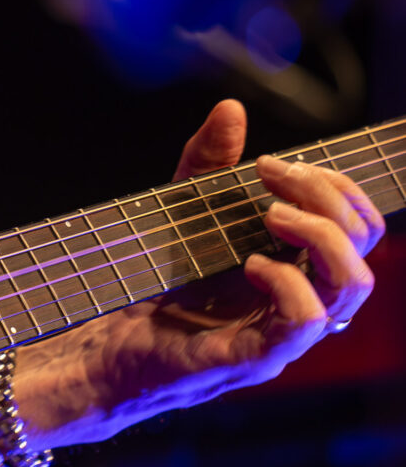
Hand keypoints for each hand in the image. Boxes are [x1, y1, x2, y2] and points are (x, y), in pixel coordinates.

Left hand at [53, 98, 383, 434]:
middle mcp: (304, 302)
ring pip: (352, 286)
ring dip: (320, 235)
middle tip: (269, 175)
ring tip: (269, 213)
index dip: (333, 187)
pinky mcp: (256, 358)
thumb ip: (207, 164)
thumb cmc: (150, 284)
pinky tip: (250, 262)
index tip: (271, 163)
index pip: (359, 226)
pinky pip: (305, 322)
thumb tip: (231, 109)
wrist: (104, 345)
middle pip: (362, 246)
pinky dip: (287, 281)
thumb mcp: (180, 210)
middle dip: (326, 196)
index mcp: (298, 270)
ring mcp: (284, 334)